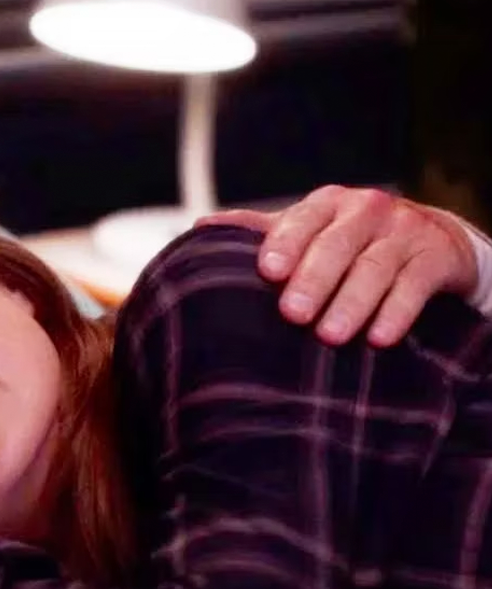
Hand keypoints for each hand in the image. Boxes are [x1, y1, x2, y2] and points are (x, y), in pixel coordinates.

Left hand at [198, 185, 475, 346]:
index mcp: (327, 203)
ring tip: (330, 335)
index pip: (302, 220)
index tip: (267, 272)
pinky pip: (415, 285)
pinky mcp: (436, 257)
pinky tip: (379, 338)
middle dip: (315, 279)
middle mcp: (367, 210)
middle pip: (338, 244)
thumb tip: (199, 228)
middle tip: (293, 314)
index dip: (285, 244)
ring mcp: (405, 231)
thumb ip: (260, 231)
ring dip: (353, 303)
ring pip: (376, 267)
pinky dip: (397, 312)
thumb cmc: (348, 240)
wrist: (429, 240)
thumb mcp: (308, 229)